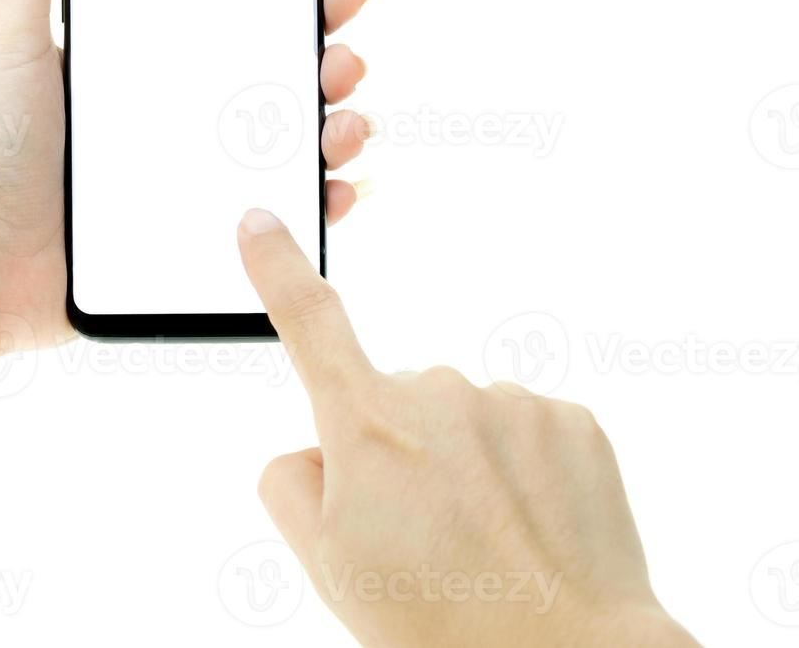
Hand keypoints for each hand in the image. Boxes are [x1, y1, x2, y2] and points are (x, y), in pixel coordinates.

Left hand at [0, 0, 373, 359]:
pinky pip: (270, 224)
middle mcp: (169, 116)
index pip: (230, 17)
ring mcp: (184, 180)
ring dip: (333, 128)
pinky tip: (339, 190)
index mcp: (139, 63)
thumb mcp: (8, 32)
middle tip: (342, 52)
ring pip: (284, 146)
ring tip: (346, 122)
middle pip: (272, 76)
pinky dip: (314, 207)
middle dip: (325, 57)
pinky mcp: (189, 241)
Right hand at [235, 208, 698, 647]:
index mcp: (365, 424)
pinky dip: (520, 470)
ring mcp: (510, 402)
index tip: (258, 221)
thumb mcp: (327, 566)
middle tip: (423, 539)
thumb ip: (292, 484)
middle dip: (397, 453)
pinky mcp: (572, 419)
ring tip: (483, 545)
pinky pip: (523, 430)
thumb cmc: (439, 621)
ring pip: (463, 419)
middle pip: (393, 405)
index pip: (307, 322)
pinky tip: (528, 528)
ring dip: (464, 465)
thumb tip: (313, 447)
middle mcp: (437, 394)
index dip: (276, 268)